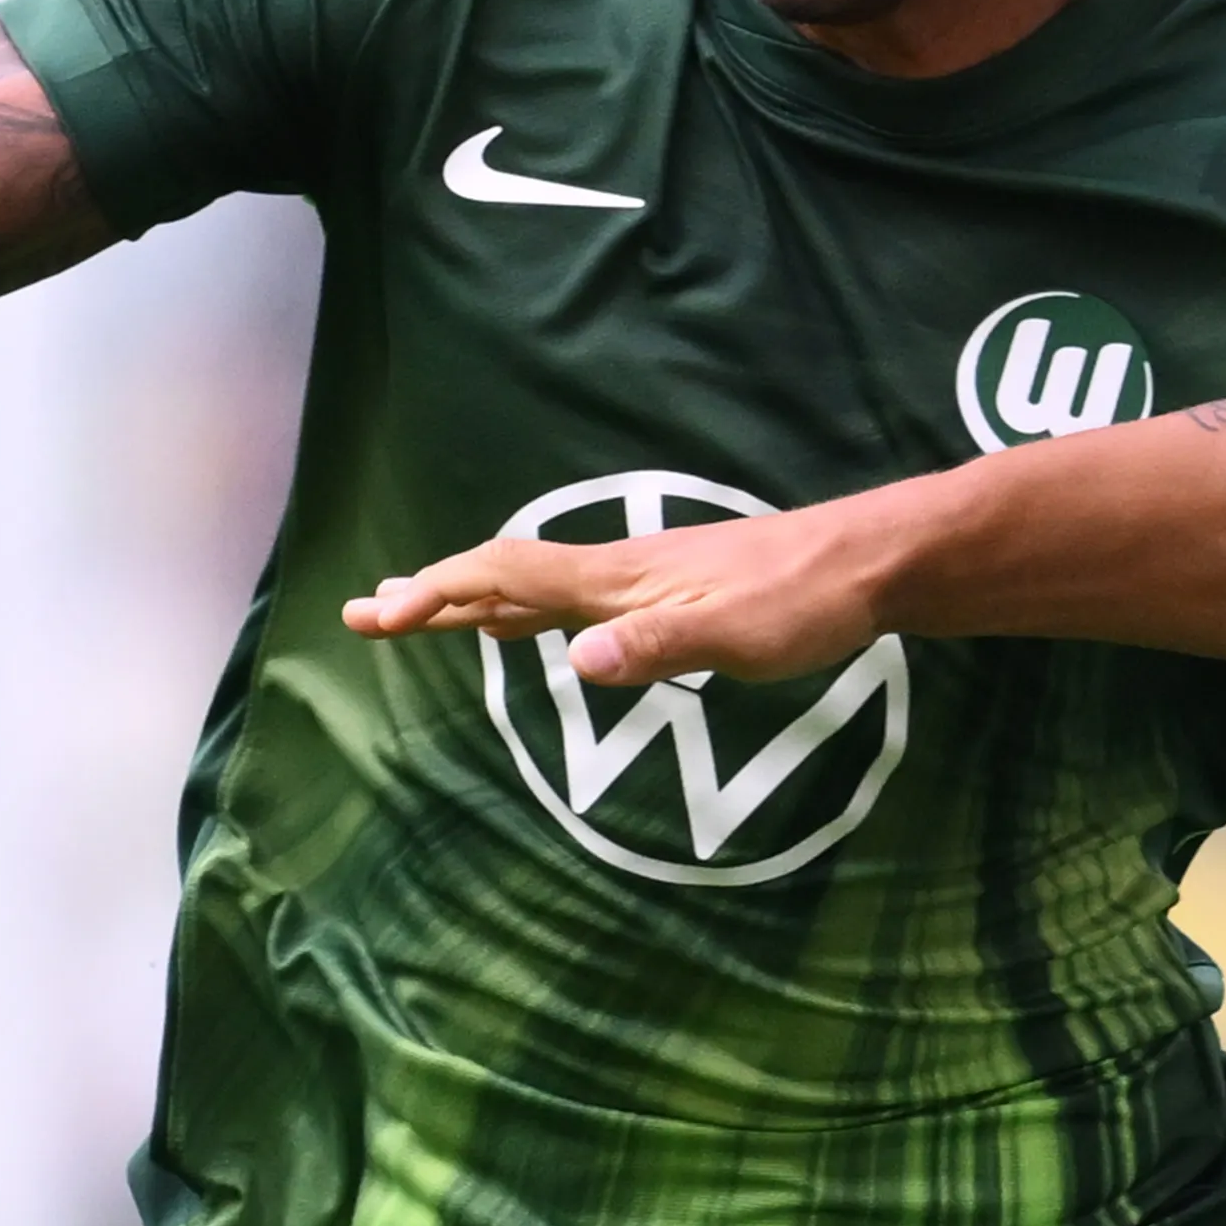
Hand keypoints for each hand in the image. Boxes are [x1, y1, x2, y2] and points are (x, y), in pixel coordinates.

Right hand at [342, 487, 907, 693]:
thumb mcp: (735, 634)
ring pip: (531, 586)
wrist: (865, 563)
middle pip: (502, 576)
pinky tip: (516, 626)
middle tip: (360, 614)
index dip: (439, 594)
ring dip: (468, 601)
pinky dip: (521, 611)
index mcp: (618, 581)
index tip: (378, 616)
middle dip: (430, 595)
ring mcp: (639, 580)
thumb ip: (657, 646)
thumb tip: (577, 662)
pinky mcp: (665, 592)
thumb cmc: (805, 601)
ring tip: (414, 613)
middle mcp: (616, 573)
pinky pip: (568, 599)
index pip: (506, 576)